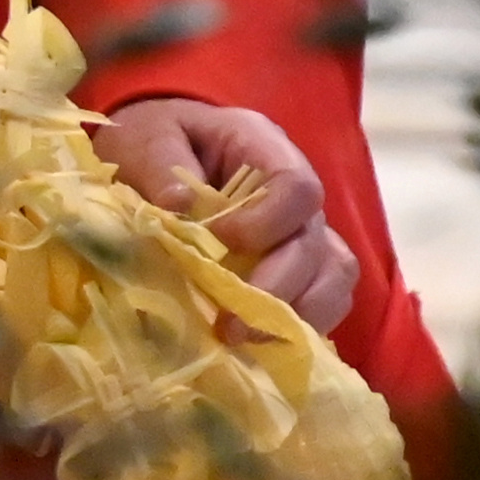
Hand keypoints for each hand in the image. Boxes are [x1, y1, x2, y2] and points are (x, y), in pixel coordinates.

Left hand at [100, 96, 355, 333]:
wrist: (152, 149)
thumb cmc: (152, 137)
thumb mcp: (144, 138)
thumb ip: (160, 166)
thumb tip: (177, 208)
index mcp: (262, 146)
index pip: (296, 186)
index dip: (267, 223)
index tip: (219, 243)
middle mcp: (294, 191)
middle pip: (315, 242)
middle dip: (278, 288)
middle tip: (231, 325)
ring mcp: (301, 229)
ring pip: (334, 275)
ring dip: (297, 314)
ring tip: (247, 338)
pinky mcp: (296, 265)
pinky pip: (324, 298)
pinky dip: (300, 323)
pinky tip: (261, 343)